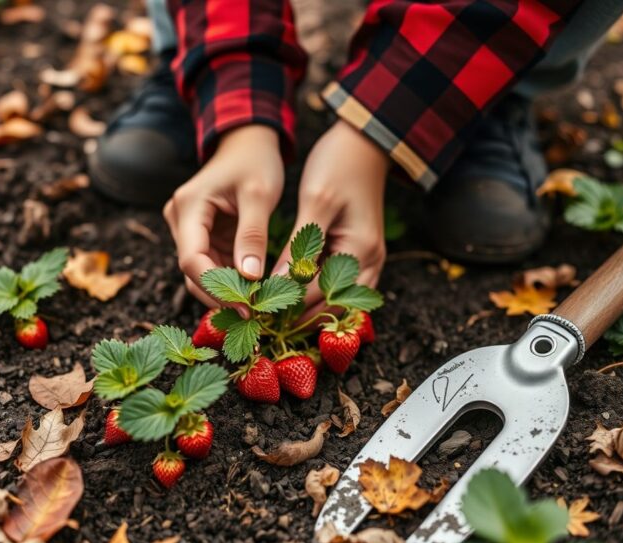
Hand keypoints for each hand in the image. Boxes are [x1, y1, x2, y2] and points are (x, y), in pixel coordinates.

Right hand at [163, 125, 283, 308]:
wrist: (247, 142)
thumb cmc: (255, 162)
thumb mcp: (259, 195)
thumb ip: (252, 235)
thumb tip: (251, 278)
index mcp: (188, 206)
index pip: (191, 260)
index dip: (216, 288)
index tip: (247, 306)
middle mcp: (180, 220)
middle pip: (193, 271)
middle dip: (221, 295)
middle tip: (254, 313)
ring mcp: (188, 229)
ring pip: (201, 272)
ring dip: (227, 291)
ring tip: (257, 306)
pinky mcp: (202, 236)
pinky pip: (212, 265)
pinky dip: (231, 280)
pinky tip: (253, 292)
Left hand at [273, 120, 389, 317]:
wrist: (363, 143)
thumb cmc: (339, 165)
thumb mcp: (315, 202)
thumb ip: (299, 247)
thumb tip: (277, 283)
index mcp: (360, 250)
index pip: (319, 293)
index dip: (286, 304)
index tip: (253, 308)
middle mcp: (369, 262)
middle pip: (331, 305)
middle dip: (297, 315)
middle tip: (257, 318)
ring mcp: (367, 260)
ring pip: (336, 299)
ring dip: (306, 307)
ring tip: (268, 311)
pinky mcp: (358, 254)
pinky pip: (337, 285)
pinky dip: (314, 292)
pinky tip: (288, 293)